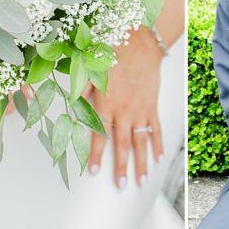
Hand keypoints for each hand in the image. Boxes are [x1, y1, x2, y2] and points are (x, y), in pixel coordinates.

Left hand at [86, 27, 163, 188]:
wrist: (141, 43)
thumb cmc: (113, 54)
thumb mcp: (90, 71)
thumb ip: (81, 93)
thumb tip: (69, 107)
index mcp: (106, 103)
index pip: (99, 135)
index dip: (95, 155)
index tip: (92, 171)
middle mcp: (124, 111)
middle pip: (122, 145)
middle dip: (121, 167)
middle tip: (120, 185)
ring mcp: (141, 110)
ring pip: (141, 142)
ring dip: (141, 163)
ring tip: (141, 181)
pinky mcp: (153, 107)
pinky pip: (156, 130)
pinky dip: (158, 145)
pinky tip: (158, 159)